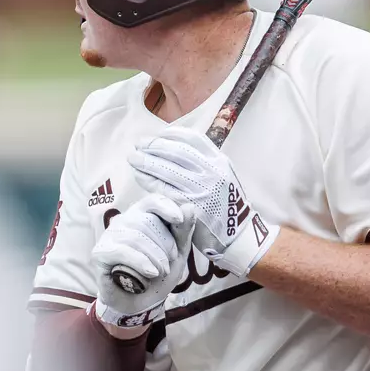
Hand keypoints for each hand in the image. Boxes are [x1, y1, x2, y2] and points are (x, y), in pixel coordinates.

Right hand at [91, 194, 193, 330]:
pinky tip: (150, 273)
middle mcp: (123, 222)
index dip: (166, 207)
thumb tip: (189, 208)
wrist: (140, 302)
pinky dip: (140, 262)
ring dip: (155, 257)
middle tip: (170, 262)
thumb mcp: (177, 254)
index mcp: (141, 216)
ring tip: (160, 272)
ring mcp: (109, 236)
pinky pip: (122, 251)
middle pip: (146, 222)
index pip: (152, 201)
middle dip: (164, 244)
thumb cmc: (157, 274)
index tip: (179, 220)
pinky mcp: (100, 253)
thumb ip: (182, 232)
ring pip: (135, 237)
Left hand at [128, 131, 275, 277]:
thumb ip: (204, 162)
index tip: (156, 136)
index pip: (192, 139)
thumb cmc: (224, 204)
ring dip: (146, 161)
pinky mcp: (189, 206)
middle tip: (138, 144)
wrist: (237, 235)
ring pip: (167, 169)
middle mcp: (211, 172)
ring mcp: (200, 189)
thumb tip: (174, 147)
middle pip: (176, 152)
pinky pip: (163, 188)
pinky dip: (148, 179)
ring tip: (132, 158)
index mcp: (219, 161)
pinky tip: (138, 175)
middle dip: (153, 145)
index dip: (170, 135)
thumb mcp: (223, 176)